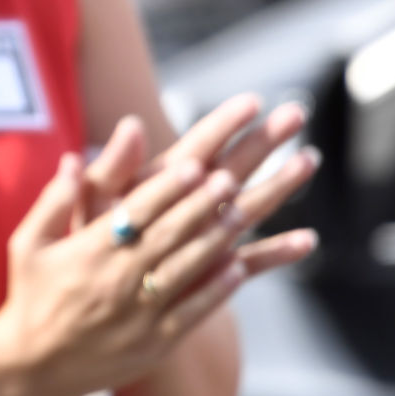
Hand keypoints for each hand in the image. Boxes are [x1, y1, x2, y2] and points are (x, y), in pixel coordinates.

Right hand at [0, 141, 310, 395]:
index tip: (193, 164)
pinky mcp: (155, 343)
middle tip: (228, 177)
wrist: (34, 366)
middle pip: (169, 235)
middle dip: (201, 205)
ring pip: (187, 269)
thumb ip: (54, 202)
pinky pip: (194, 312)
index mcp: (87, 252)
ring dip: (217, 240)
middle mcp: (117, 280)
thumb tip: (72, 159)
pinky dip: (218, 290)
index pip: (136, 211)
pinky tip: (236, 267)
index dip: (167, 187)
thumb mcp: (27, 243)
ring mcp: (140, 314)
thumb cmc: (30, 295)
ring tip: (240, 212)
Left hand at [79, 94, 319, 279]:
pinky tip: (306, 241)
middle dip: (263, 140)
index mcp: (161, 181)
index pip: (198, 145)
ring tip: (309, 159)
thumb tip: (130, 125)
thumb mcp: (91, 200)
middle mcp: (190, 202)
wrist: (92, 295)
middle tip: (297, 113)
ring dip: (280, 184)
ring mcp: (206, 235)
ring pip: (250, 206)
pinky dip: (277, 253)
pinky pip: (251, 262)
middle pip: (233, 165)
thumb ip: (111, 168)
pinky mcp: (213, 271)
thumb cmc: (85, 239)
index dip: (223, 123)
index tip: (252, 100)